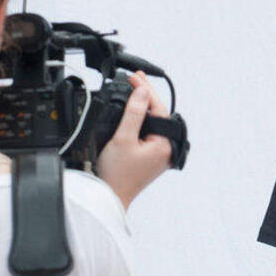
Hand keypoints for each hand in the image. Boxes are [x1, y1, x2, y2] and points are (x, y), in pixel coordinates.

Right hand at [96, 71, 171, 208]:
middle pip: (158, 114)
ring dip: (144, 106)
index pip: (159, 109)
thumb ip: (134, 113)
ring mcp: (159, 154)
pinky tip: (135, 110)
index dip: (146, 91)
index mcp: (164, 145)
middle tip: (135, 78)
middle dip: (146, 95)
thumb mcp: (123, 138)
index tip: (135, 78)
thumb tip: (143, 93)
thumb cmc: (115, 175)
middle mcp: (166, 149)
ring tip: (136, 89)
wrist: (109, 197)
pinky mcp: (150, 157)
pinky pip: (149, 131)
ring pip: (154, 122)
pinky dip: (142, 119)